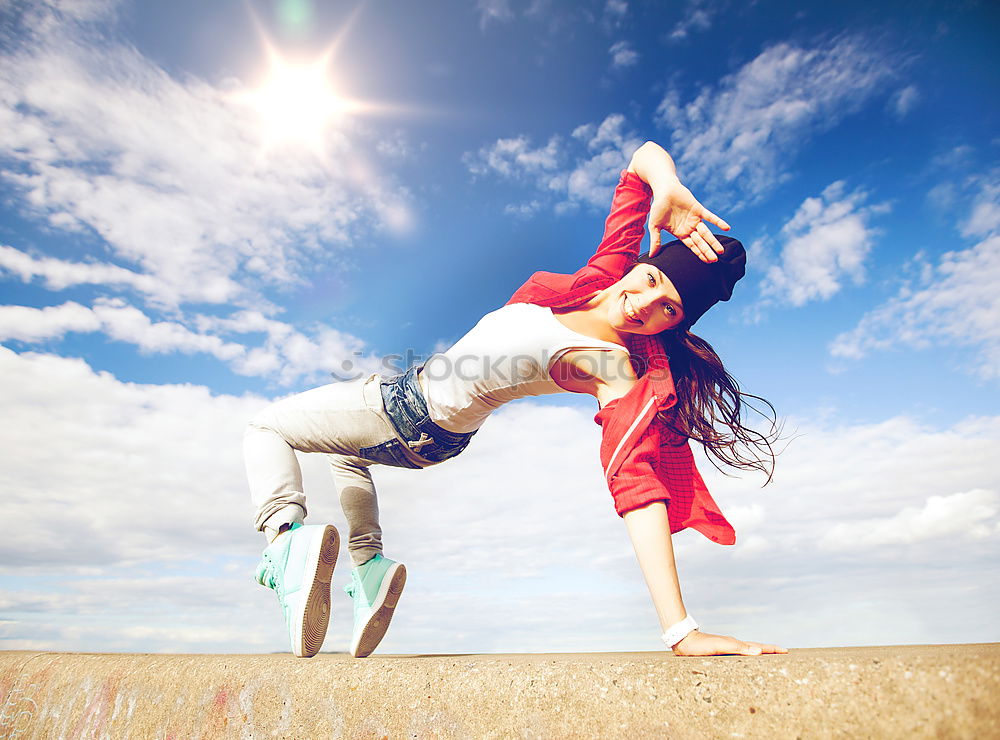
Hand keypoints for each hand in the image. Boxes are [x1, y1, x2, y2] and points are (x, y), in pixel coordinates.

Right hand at [648, 181, 730, 262]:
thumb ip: (656, 240)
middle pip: (700, 242)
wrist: (664, 190)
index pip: (692, 246)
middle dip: (707, 251)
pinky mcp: (698, 209)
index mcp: (681, 233)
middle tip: (715, 260)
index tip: (707, 262)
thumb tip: (652, 256)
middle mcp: (689, 227)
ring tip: (721, 250)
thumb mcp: (655, 226)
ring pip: (706, 232)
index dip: (699, 254)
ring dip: (713, 241)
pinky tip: (726, 228)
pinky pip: (710, 217)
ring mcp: (695, 219)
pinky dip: (718, 222)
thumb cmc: (658, 208)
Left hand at [672, 630, 786, 656]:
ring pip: (747, 653)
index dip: (772, 649)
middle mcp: (733, 647)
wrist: (683, 641)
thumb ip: (738, 648)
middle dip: (769, 652)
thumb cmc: (701, 645)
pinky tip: (743, 664)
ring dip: (759, 656)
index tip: (786, 651)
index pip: (759, 647)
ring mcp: (727, 650)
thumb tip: (759, 651)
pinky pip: (737, 657)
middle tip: (782, 655)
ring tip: (768, 660)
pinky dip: (746, 659)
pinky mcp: (719, 654)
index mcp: (737, 645)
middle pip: (755, 649)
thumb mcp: (720, 646)